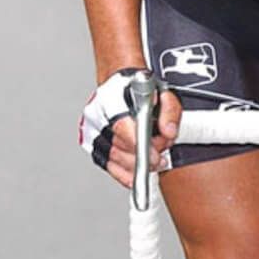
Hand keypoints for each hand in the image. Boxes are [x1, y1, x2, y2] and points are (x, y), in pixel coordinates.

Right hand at [78, 69, 181, 188]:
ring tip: (152, 162)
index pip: (122, 126)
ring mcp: (91, 127)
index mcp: (112, 97)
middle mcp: (97, 113)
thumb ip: (170, 111)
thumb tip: (168, 132)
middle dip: (143, 158)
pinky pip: (105, 163)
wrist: (120, 82)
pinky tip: (134, 175)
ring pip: (113, 157)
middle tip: (159, 158)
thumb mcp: (163, 91)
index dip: (139, 146)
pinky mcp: (89, 140)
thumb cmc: (138, 87)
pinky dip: (122, 173)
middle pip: (119, 146)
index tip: (155, 156)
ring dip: (135, 166)